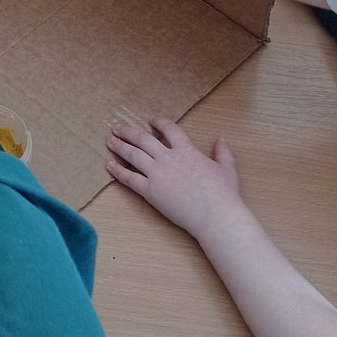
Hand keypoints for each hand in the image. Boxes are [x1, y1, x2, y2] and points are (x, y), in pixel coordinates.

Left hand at [107, 115, 242, 242]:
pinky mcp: (150, 191)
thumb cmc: (224, 194)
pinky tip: (109, 166)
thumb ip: (223, 152)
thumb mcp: (227, 168)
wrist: (215, 215)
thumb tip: (222, 139)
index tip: (151, 120)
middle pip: (144, 139)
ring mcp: (158, 174)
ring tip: (110, 140)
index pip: (170, 129)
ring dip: (120, 146)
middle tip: (117, 127)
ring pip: (133, 155)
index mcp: (187, 150)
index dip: (159, 122)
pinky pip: (130, 178)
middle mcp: (169, 158)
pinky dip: (118, 171)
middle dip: (129, 132)